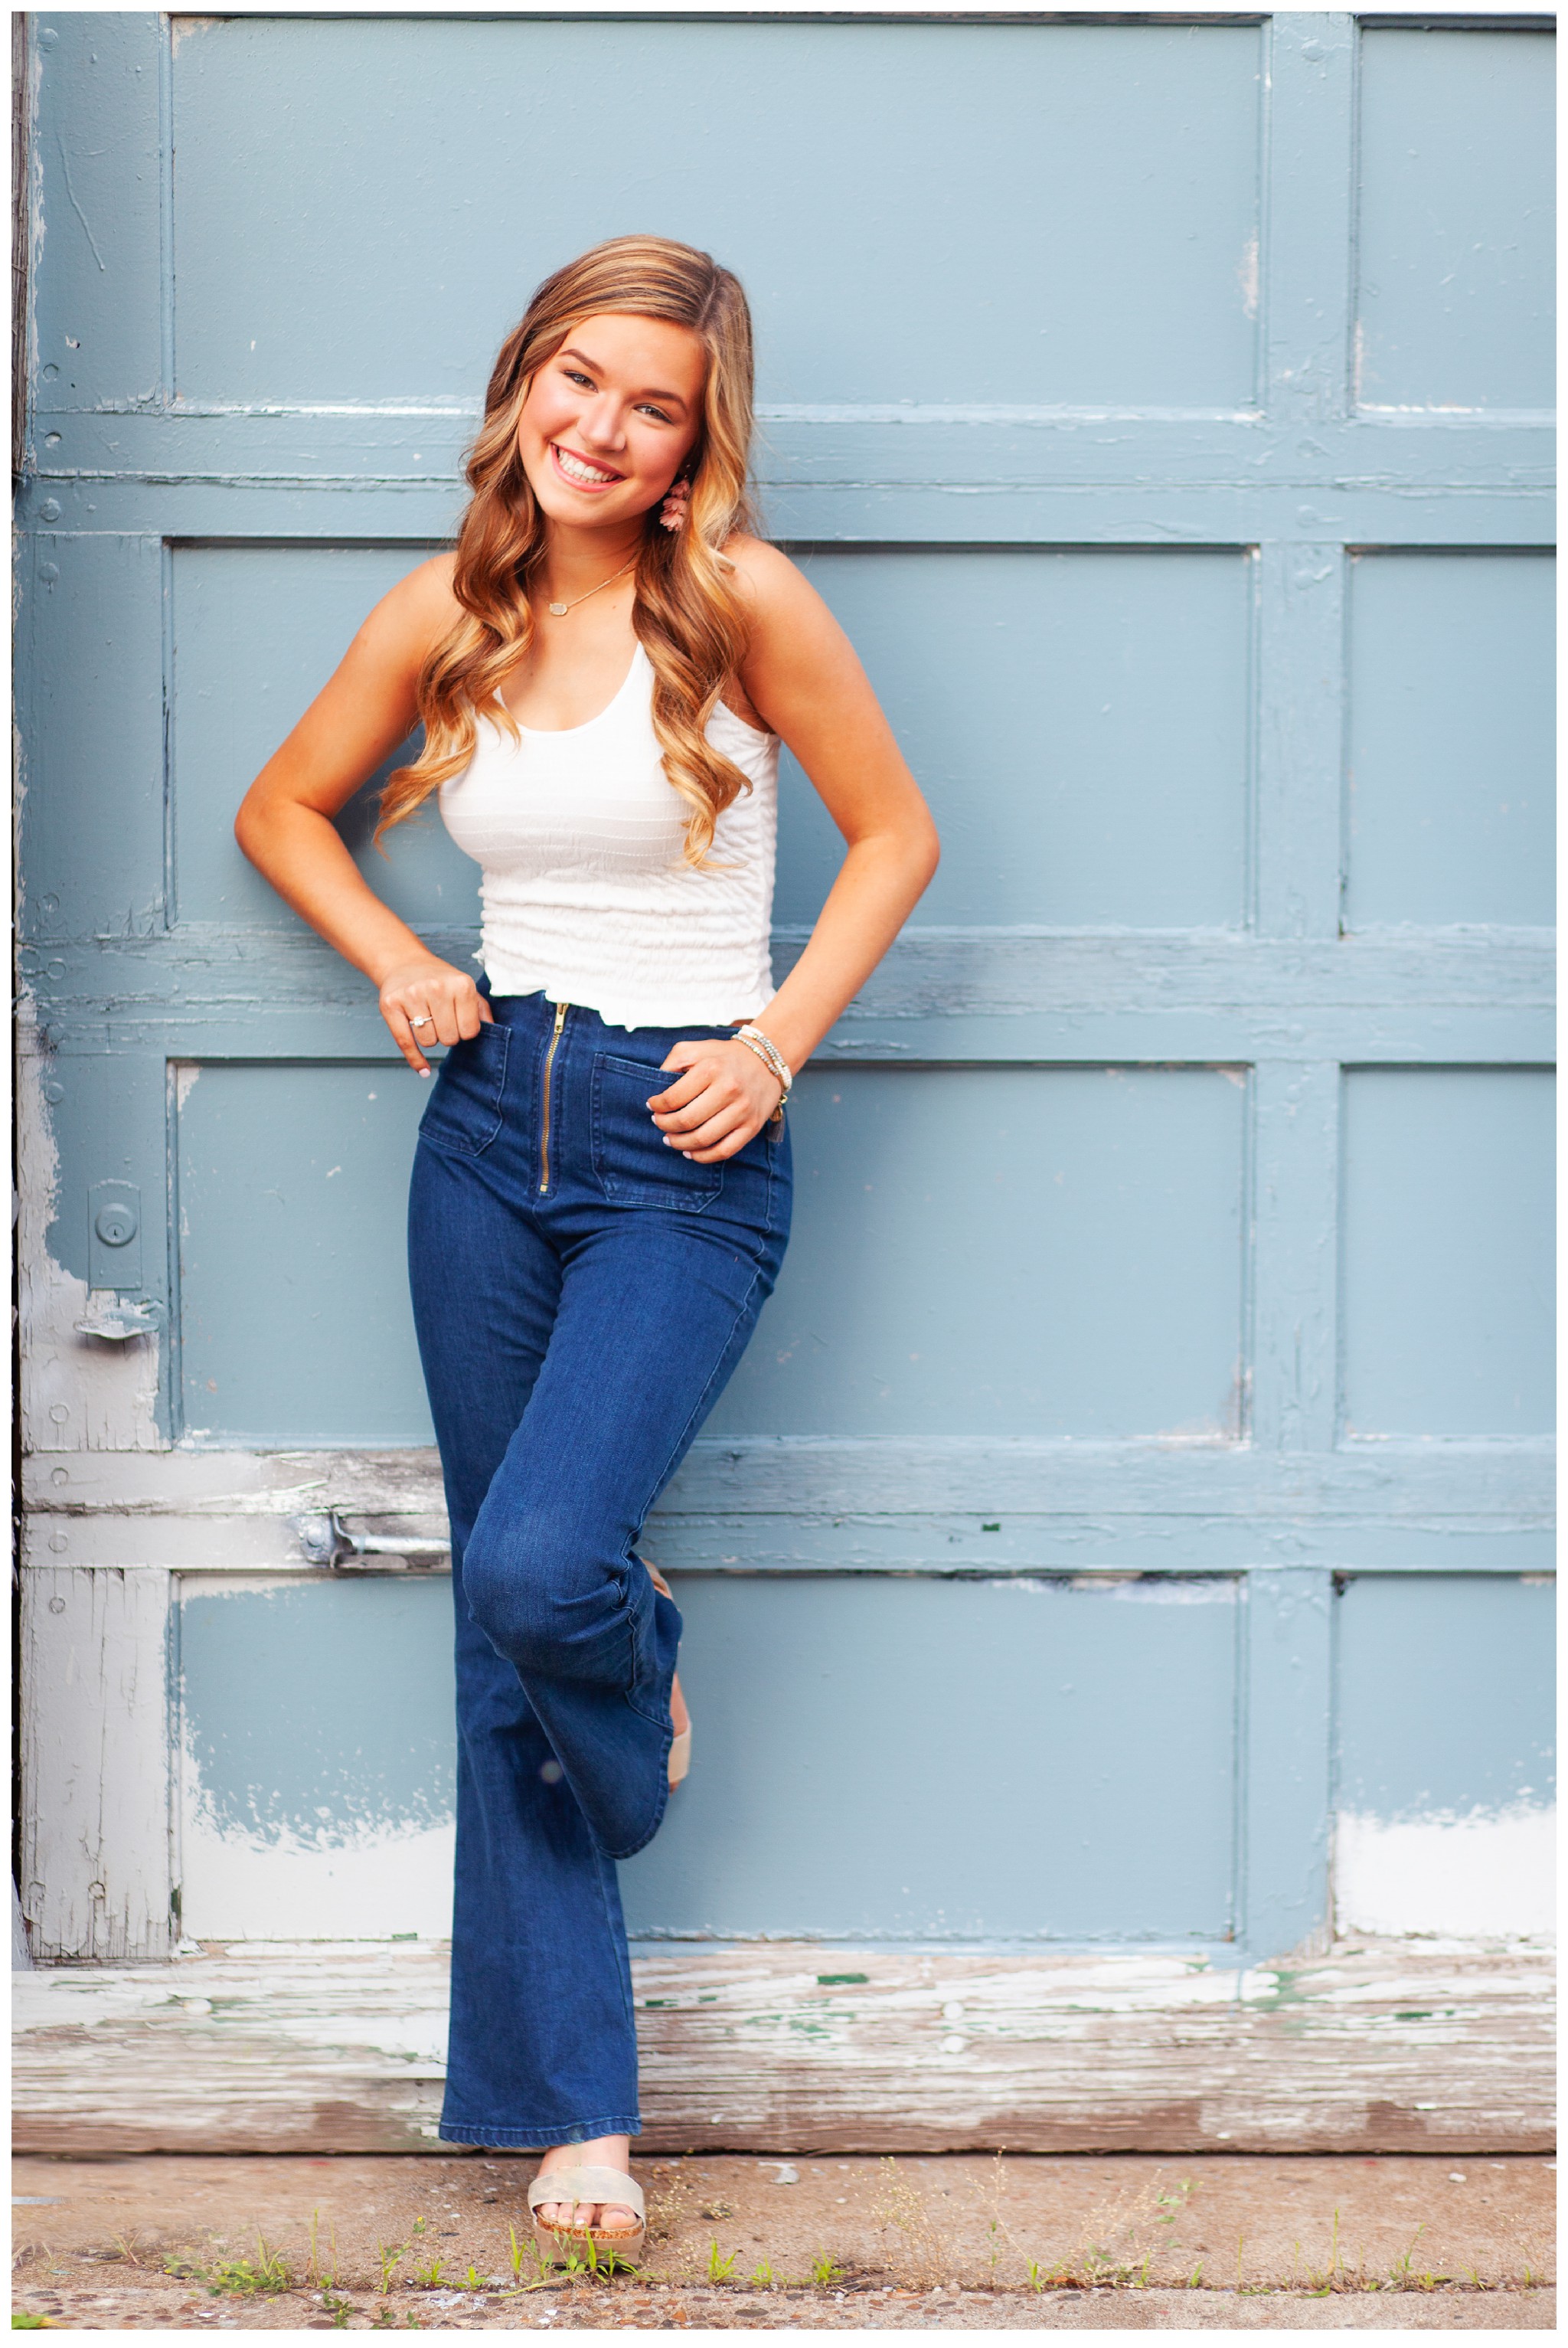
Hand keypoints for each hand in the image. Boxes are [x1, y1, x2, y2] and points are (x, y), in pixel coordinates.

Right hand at [379, 955, 492, 1074]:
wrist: (405, 962)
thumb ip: (481, 1010)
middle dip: (447, 1035)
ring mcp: (412, 995)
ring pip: (428, 1041)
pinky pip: (405, 1043)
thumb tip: (495, 1032)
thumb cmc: (439, 979)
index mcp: (461, 984)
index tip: (458, 1022)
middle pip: (449, 1038)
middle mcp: (437, 987)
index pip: (470, 1031)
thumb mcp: (464, 987)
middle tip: (441, 1020)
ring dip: (430, 1037)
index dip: (465, 1031)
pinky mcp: (390, 1004)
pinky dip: (416, 1060)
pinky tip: (423, 1068)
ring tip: (427, 1020)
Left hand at [646, 1037, 782, 1162]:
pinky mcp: (752, 1127)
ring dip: (679, 1143)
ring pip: (703, 1139)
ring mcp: (742, 1110)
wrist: (766, 1061)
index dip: (657, 1106)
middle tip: (659, 1123)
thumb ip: (672, 1062)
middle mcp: (728, 1089)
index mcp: (711, 1069)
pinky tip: (690, 1152)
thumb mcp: (695, 1048)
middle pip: (686, 1121)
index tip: (653, 1106)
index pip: (673, 1098)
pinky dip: (702, 1157)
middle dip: (665, 1126)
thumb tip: (657, 1089)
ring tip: (670, 1139)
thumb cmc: (723, 1057)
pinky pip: (724, 1151)